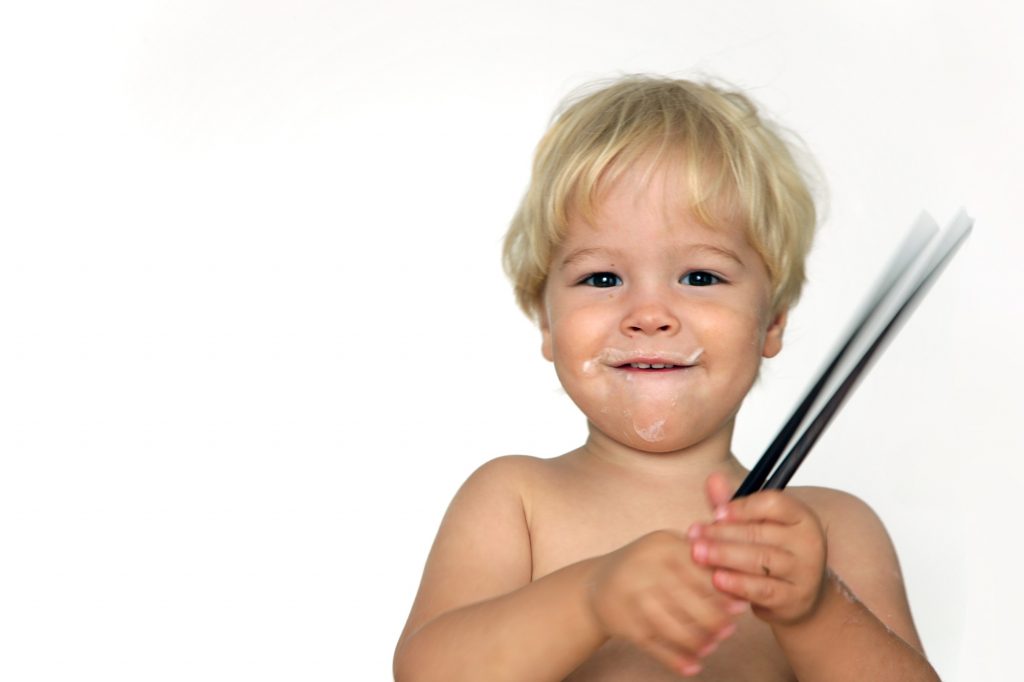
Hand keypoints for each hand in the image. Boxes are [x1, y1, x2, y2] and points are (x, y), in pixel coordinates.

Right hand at [588, 530, 744, 675]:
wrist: (596, 585)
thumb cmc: (645, 565)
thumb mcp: (666, 548)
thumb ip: (698, 558)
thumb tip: (739, 583)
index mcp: (663, 546)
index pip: (701, 571)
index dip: (723, 592)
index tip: (740, 607)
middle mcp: (645, 569)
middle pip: (690, 602)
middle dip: (715, 621)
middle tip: (728, 631)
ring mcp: (633, 598)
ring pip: (675, 628)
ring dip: (699, 643)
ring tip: (712, 647)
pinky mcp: (625, 624)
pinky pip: (656, 647)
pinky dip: (677, 661)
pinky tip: (693, 666)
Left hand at [688, 473, 827, 625]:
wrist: (798, 596)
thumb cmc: (772, 551)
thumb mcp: (755, 524)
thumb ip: (732, 504)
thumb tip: (713, 479)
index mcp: (800, 517)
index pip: (775, 503)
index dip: (743, 507)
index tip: (716, 512)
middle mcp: (808, 542)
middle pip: (761, 532)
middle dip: (722, 533)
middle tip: (693, 535)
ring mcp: (804, 572)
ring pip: (761, 560)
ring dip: (725, 556)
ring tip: (698, 554)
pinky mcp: (794, 598)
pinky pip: (763, 590)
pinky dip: (738, 584)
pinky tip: (717, 579)